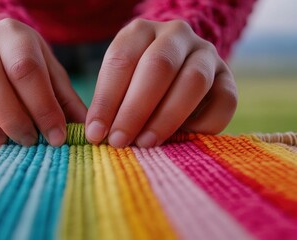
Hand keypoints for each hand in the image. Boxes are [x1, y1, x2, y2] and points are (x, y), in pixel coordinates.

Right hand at [0, 18, 86, 145]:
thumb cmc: (30, 69)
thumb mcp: (52, 77)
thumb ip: (67, 102)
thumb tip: (86, 135)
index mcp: (13, 34)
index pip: (25, 68)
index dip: (42, 106)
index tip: (56, 136)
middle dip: (12, 117)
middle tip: (29, 142)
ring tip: (3, 142)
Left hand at [85, 19, 236, 147]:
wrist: (176, 70)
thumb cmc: (136, 82)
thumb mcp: (118, 83)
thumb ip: (111, 104)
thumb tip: (100, 135)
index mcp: (140, 31)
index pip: (121, 60)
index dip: (107, 99)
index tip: (96, 132)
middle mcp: (175, 35)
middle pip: (158, 66)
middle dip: (135, 109)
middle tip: (119, 141)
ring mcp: (206, 53)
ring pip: (193, 80)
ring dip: (167, 117)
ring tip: (146, 143)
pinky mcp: (228, 77)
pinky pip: (225, 100)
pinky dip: (203, 123)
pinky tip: (182, 139)